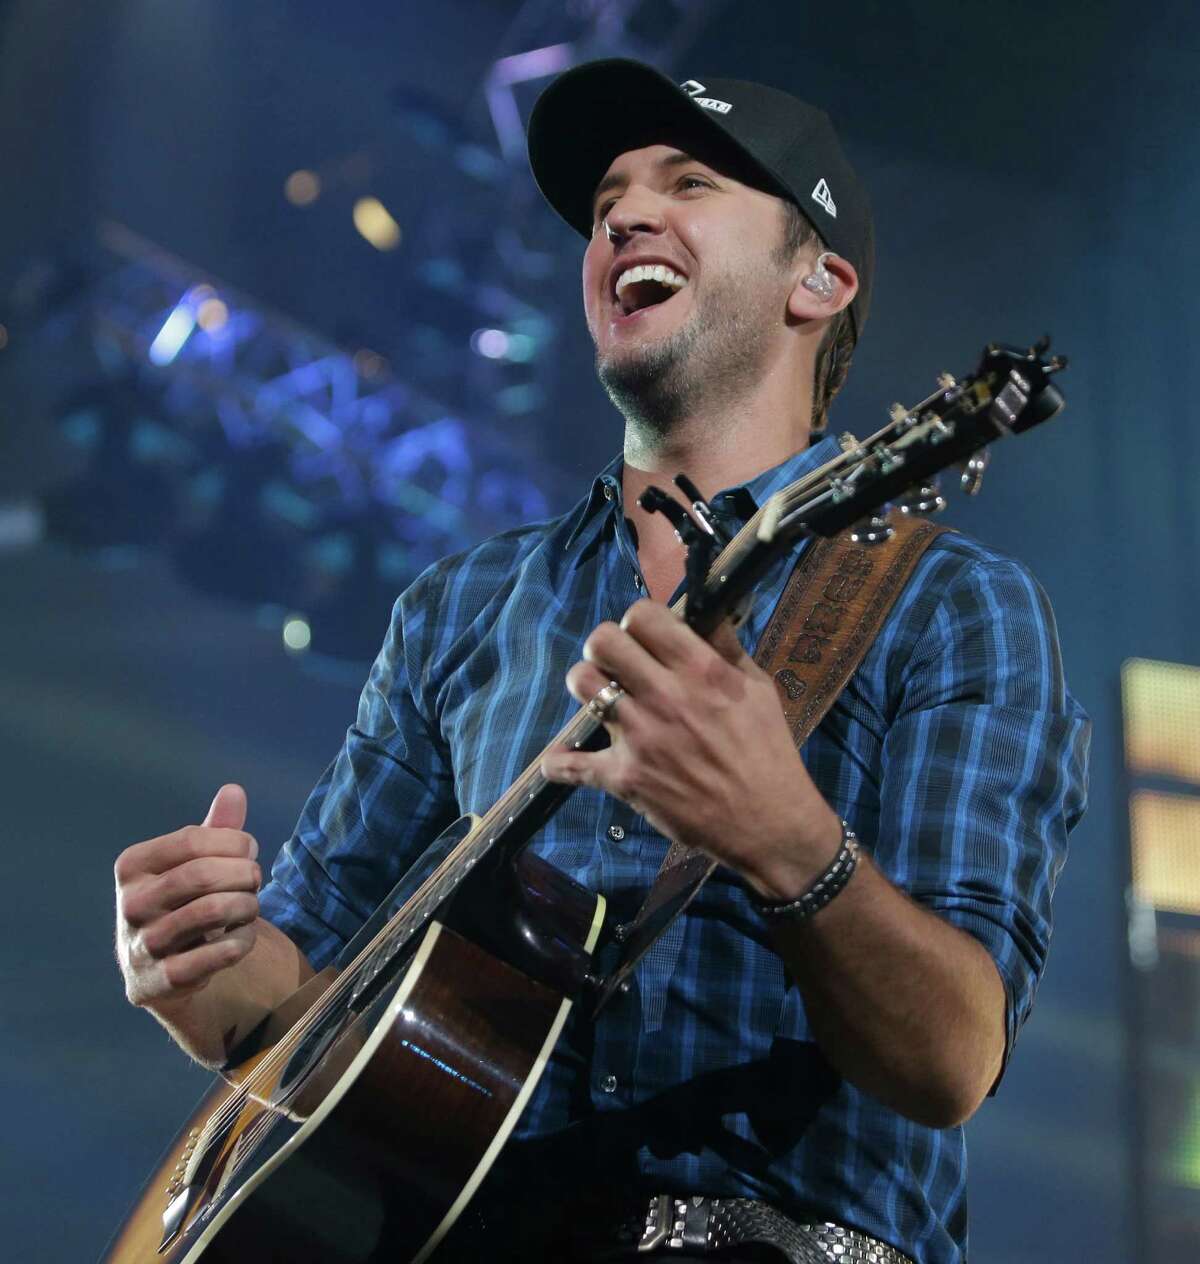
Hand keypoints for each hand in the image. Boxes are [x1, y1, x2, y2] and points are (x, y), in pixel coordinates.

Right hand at [116, 784, 260, 1007]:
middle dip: (244, 874)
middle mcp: (129, 905)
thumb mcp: (196, 861)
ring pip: (212, 912)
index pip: (192, 839)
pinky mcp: (160, 981)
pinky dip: (242, 941)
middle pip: (202, 874)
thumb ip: (217, 828)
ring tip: (250, 906)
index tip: (249, 850)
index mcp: (132, 866)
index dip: (234, 841)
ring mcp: (141, 946)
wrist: (164, 967)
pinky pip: (216, 955)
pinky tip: (242, 937)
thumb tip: (234, 791)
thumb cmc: (185, 899)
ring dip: (247, 906)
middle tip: (255, 879)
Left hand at [540, 600, 841, 899]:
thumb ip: (727, 648)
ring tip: (601, 698)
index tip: (644, 636)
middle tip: (616, 663)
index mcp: (699, 669)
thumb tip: (706, 612)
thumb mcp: (758, 688)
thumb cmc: (768, 751)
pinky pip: (571, 766)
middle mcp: (664, 695)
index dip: (638, 620)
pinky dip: (559, 764)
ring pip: (582, 684)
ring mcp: (639, 735)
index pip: (643, 616)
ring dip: (587, 686)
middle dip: (605, 646)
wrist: (767, 821)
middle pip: (602, 641)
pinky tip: (558, 760)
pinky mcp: (624, 777)